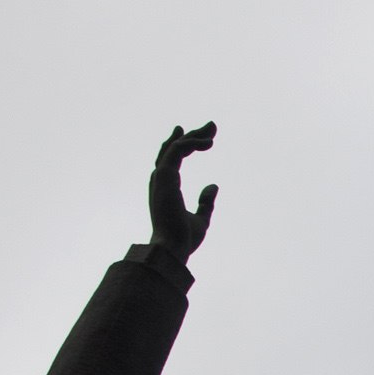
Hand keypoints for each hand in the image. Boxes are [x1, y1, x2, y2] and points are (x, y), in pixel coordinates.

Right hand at [149, 123, 218, 258]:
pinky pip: (177, 151)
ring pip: (175, 147)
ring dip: (194, 136)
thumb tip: (213, 186)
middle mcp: (160, 179)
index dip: (187, 145)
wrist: (173, 248)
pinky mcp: (165, 177)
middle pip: (173, 149)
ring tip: (213, 129)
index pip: (173, 159)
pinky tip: (208, 143)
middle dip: (192, 135)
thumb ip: (206, 203)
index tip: (204, 138)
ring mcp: (161, 177)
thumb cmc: (184, 238)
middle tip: (212, 126)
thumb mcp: (201, 219)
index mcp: (166, 187)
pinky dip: (191, 143)